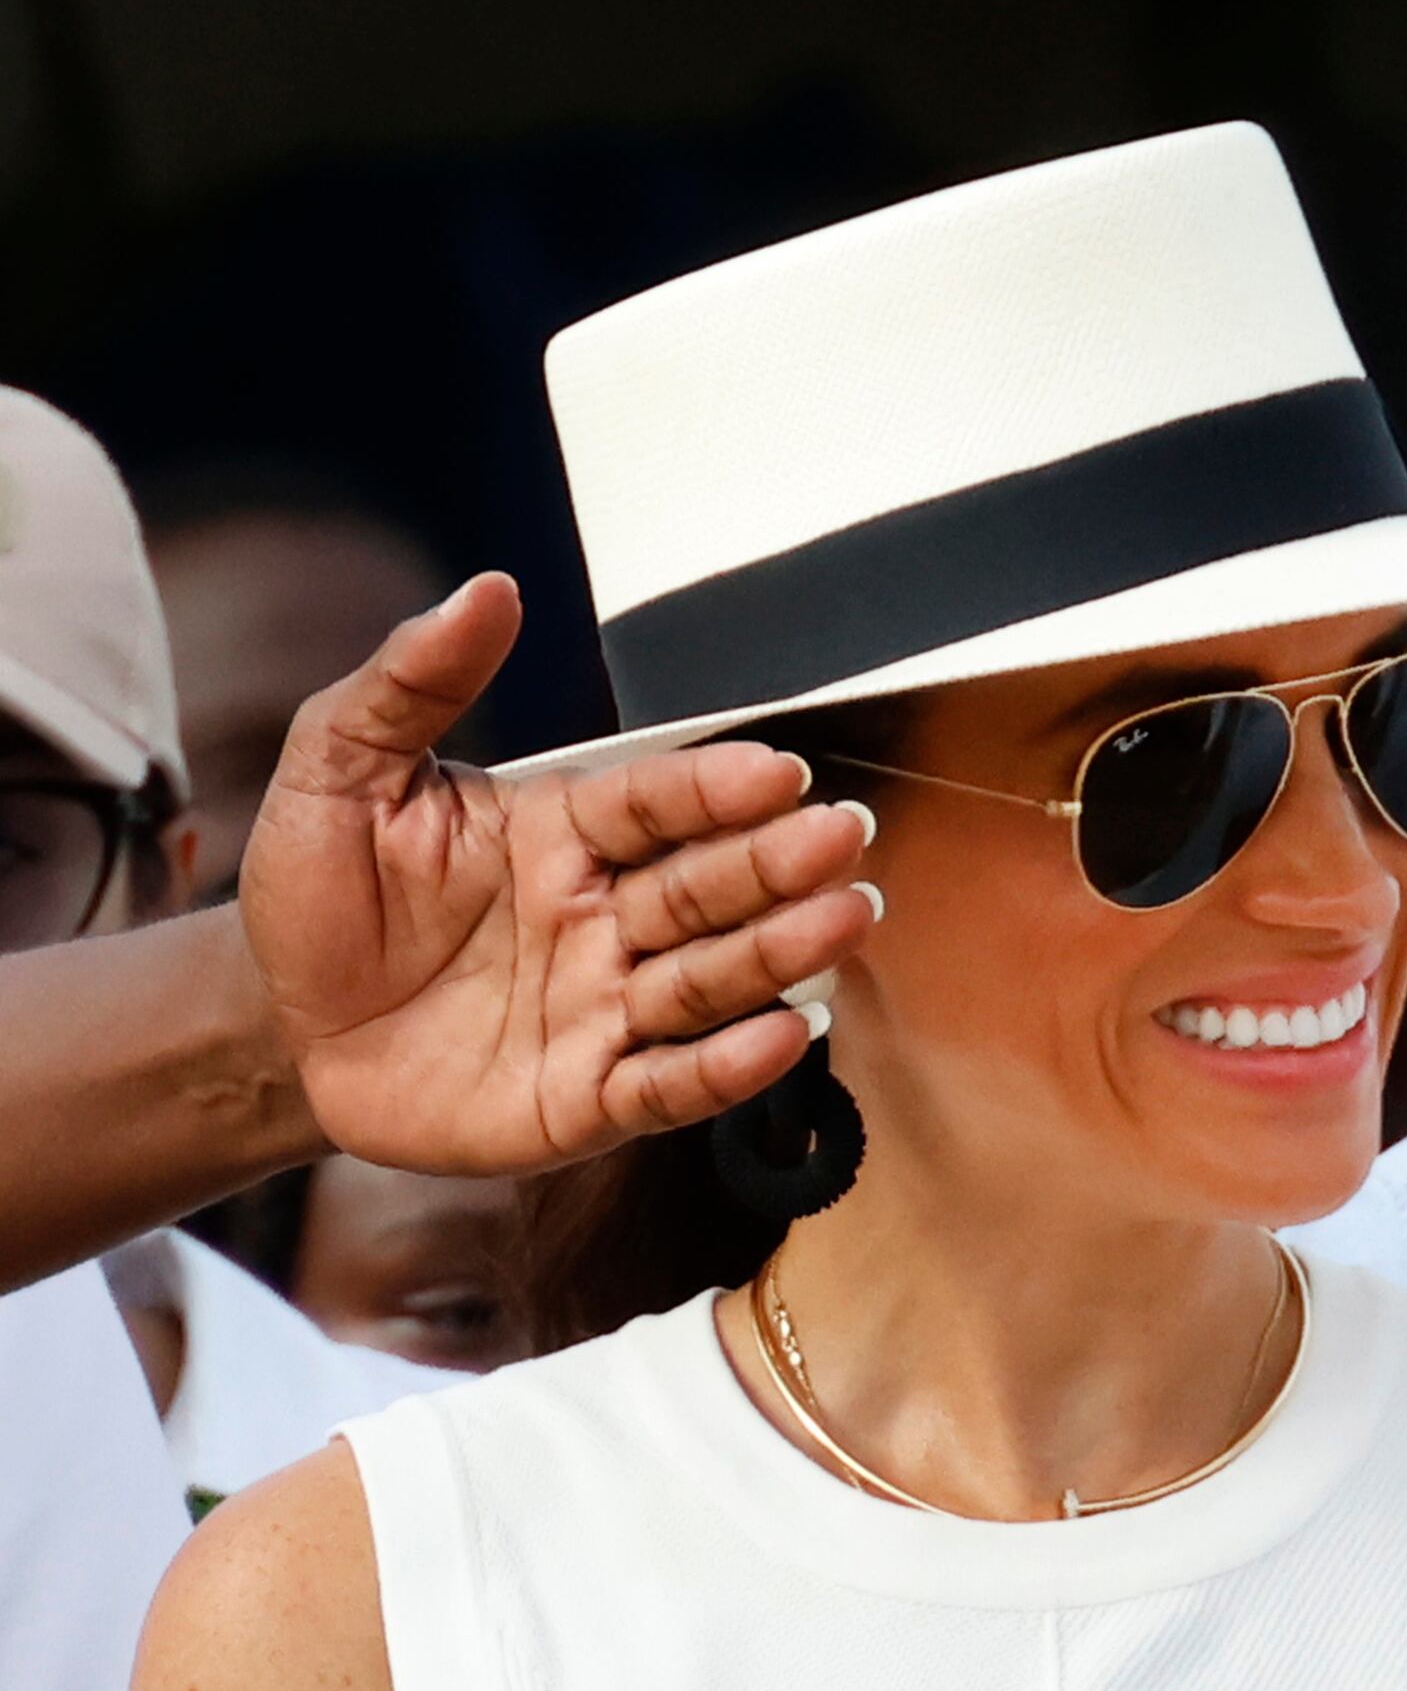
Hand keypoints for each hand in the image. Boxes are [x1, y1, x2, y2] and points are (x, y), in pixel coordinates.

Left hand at [241, 574, 882, 1173]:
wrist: (278, 1027)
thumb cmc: (320, 899)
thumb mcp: (340, 773)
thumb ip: (412, 682)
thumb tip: (487, 591)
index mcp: (561, 833)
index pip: (655, 802)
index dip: (715, 788)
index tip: (777, 770)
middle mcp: (601, 919)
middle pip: (707, 886)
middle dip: (778, 862)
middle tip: (841, 835)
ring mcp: (601, 1011)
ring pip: (707, 978)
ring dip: (780, 951)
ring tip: (844, 920)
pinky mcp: (585, 1100)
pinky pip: (666, 1085)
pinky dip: (727, 1068)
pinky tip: (782, 1036)